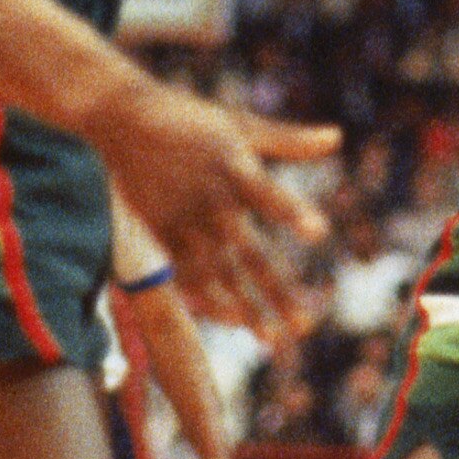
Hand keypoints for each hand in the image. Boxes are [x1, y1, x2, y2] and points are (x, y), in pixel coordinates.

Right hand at [94, 74, 336, 338]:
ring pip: (220, 274)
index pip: (268, 195)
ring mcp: (185, 221)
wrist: (121, 118)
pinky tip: (234, 320)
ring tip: (271, 340)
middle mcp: (212, 201)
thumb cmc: (189, 119)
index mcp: (234, 168)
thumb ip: (288, 140)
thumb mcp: (240, 125)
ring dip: (246, 308)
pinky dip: (208, 298)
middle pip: (249, 253)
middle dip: (277, 291)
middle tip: (305, 326)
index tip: (320, 231)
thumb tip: (338, 137)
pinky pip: (187, 274)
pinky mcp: (163, 232)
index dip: (291, 211)